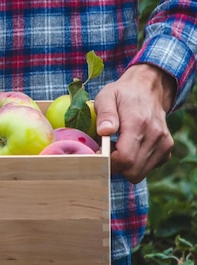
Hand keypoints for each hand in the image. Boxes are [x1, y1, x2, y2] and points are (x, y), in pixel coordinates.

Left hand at [94, 64, 175, 183]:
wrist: (148, 90)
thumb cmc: (122, 94)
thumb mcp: (107, 97)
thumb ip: (105, 114)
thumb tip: (104, 131)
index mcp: (138, 123)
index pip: (125, 158)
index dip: (108, 162)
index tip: (98, 153)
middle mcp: (155, 135)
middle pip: (132, 170)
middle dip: (114, 167)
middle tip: (106, 152)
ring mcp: (164, 144)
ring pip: (139, 173)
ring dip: (125, 167)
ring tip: (117, 148)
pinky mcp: (166, 149)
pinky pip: (148, 169)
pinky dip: (136, 165)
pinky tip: (130, 149)